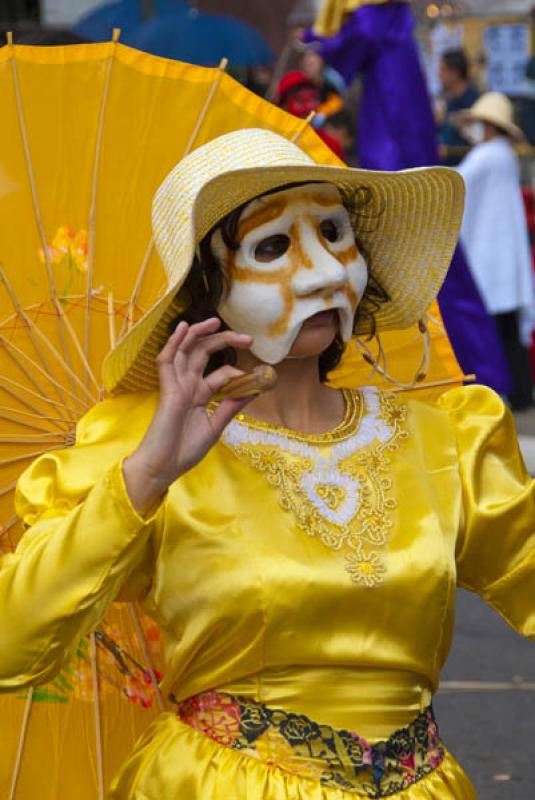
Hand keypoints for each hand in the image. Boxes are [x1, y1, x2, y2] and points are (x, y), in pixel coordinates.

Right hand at [123, 318, 252, 513]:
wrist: (164, 467)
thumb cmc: (184, 450)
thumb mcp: (215, 427)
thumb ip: (230, 406)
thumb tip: (253, 390)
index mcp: (199, 394)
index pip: (220, 373)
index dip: (237, 372)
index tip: (256, 377)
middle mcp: (187, 386)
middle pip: (203, 354)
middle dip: (223, 341)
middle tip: (246, 338)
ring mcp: (176, 386)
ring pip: (185, 351)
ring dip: (198, 333)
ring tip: (214, 320)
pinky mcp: (167, 390)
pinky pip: (167, 361)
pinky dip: (174, 343)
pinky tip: (183, 328)